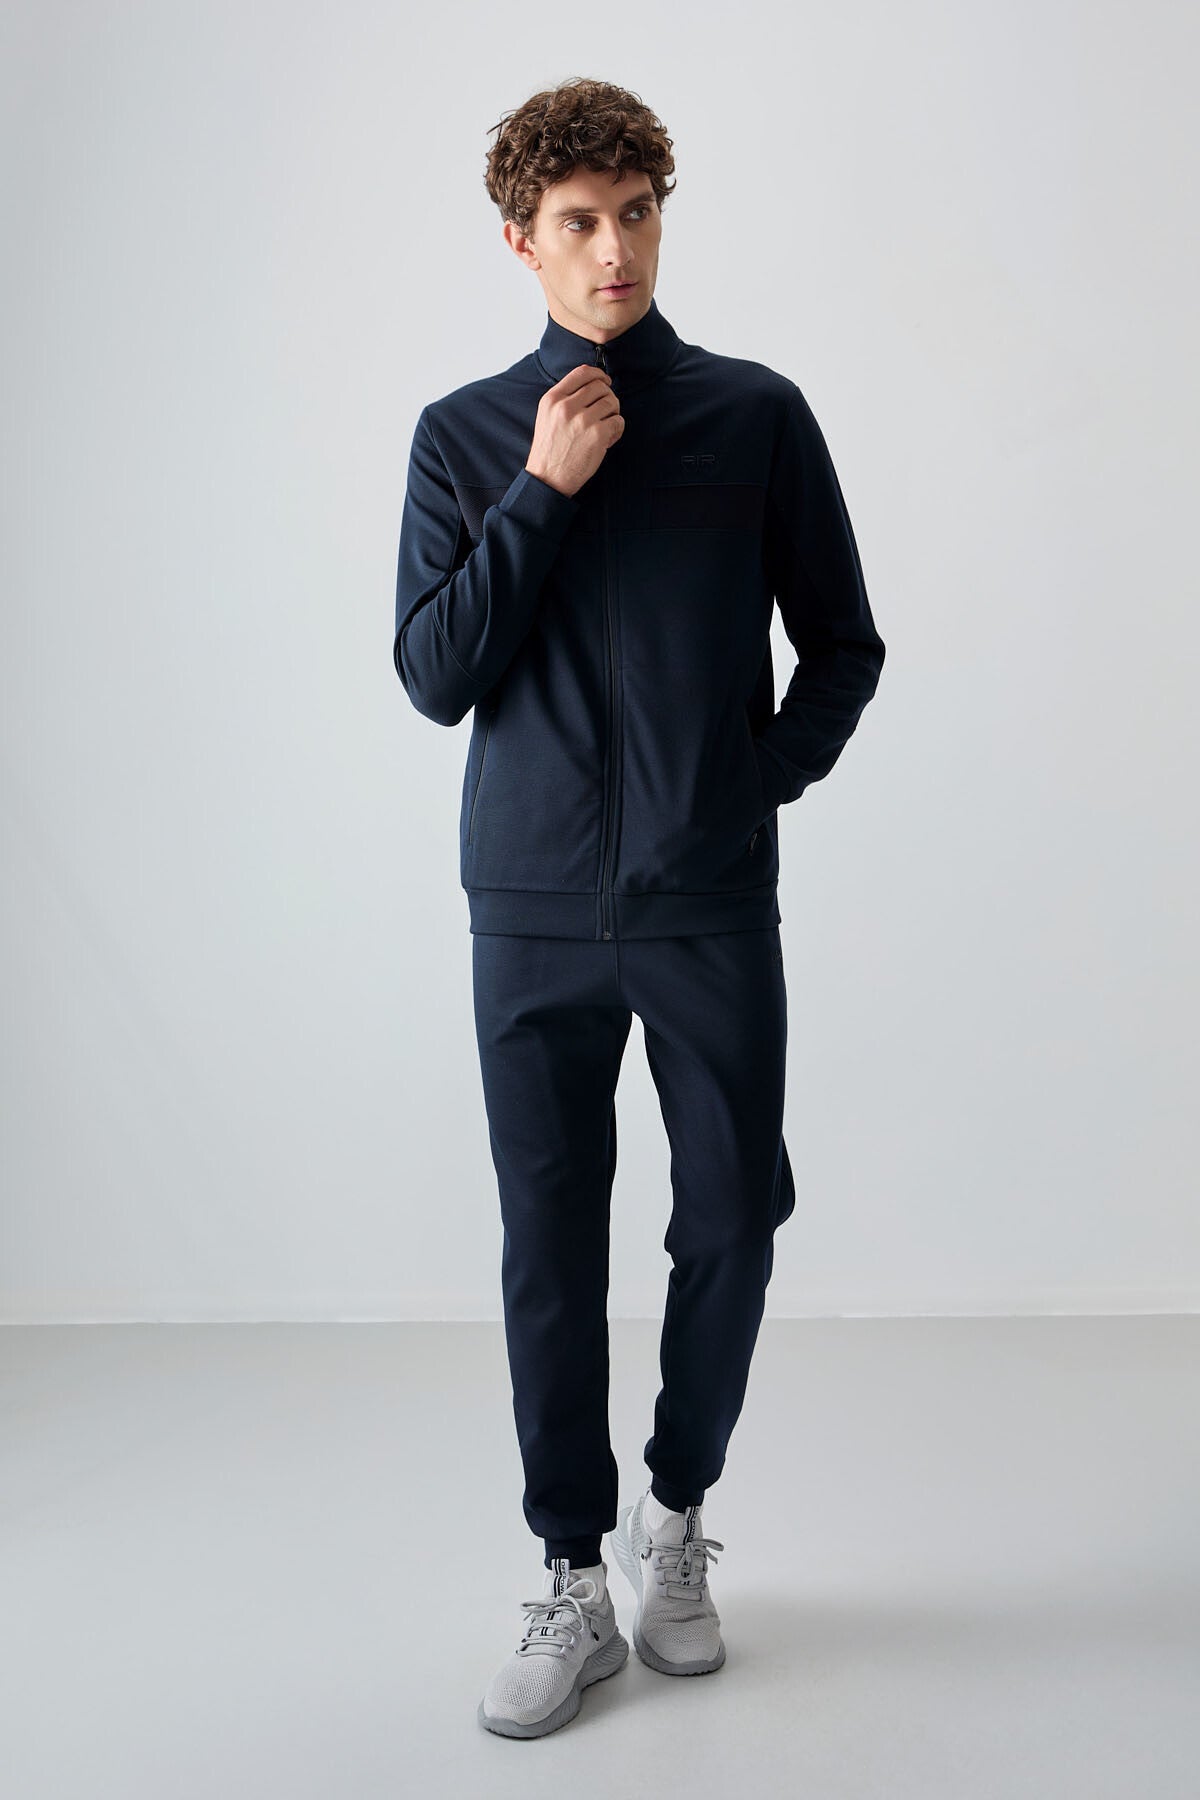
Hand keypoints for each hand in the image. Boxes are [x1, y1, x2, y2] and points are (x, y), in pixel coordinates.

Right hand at [525, 364, 623, 497]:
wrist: (548, 478)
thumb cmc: (550, 450)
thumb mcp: (547, 416)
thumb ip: (565, 399)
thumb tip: (592, 386)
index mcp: (553, 399)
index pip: (582, 372)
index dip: (598, 374)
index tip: (605, 381)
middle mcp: (566, 406)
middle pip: (600, 386)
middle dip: (607, 396)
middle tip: (606, 411)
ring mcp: (582, 420)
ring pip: (612, 402)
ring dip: (613, 413)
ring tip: (605, 426)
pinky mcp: (597, 435)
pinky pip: (618, 421)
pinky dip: (617, 429)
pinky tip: (608, 438)